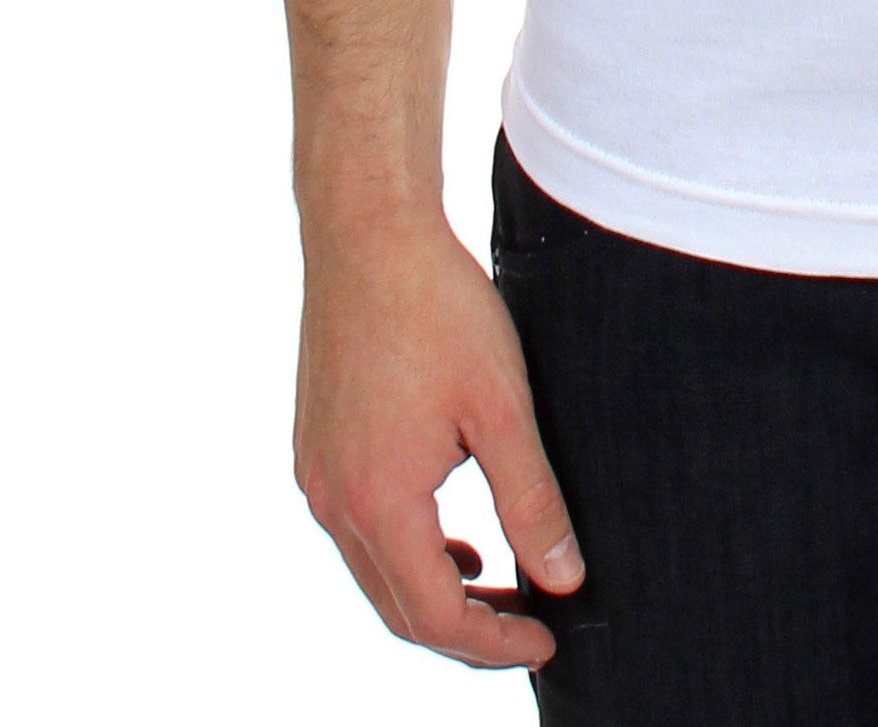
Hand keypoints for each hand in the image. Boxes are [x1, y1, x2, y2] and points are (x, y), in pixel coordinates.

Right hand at [292, 211, 585, 667]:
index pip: (435, 616)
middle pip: (398, 607)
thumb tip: (563, 579)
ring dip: (434, 591)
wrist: (368, 234)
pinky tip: (452, 532)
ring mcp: (314, 475)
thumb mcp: (502, 406)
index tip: (547, 641)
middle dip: (467, 630)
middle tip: (531, 626)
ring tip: (499, 584)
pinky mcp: (314, 447)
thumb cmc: (439, 308)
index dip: (494, 644)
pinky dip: (405, 550)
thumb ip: (531, 498)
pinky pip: (358, 529)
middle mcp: (332, 502)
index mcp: (378, 502)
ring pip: (374, 571)